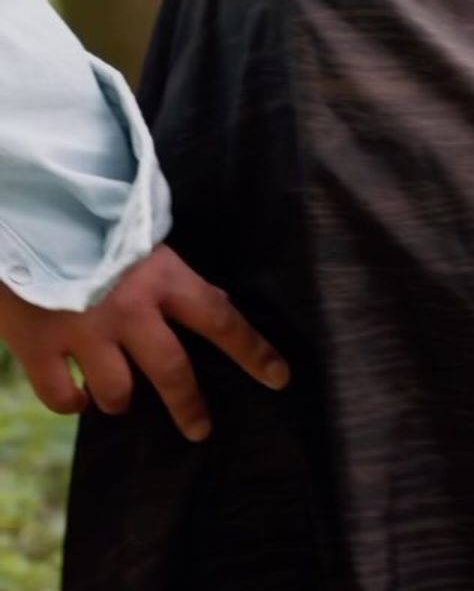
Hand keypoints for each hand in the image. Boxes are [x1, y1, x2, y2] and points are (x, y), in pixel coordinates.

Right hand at [0, 244, 288, 441]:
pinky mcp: (38, 347)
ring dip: (121, 398)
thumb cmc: (91, 221)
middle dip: (190, 406)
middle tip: (201, 428)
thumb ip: (170, 277)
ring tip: (119, 392)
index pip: (221, 319)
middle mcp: (128, 310)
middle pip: (172, 372)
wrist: (25, 213)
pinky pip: (63, 398)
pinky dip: (73, 402)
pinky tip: (78, 395)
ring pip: (117, 393)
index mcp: (161, 276)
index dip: (253, 351)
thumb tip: (215, 306)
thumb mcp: (142, 239)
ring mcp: (83, 332)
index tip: (279, 377)